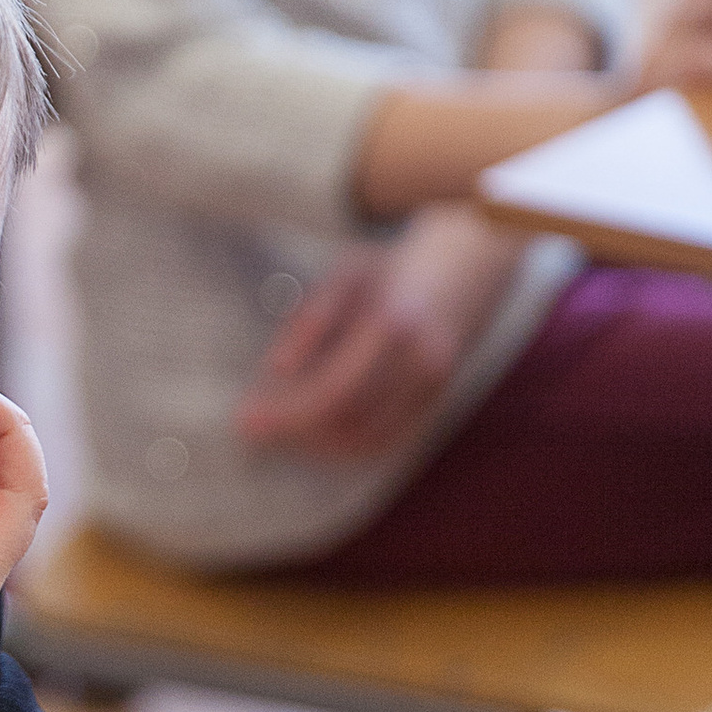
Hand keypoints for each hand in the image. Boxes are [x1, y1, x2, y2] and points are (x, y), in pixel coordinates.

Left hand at [236, 204, 520, 461]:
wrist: (466, 265)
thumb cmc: (392, 267)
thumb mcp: (345, 274)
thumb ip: (310, 320)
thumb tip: (277, 369)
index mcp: (392, 327)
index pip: (331, 392)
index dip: (286, 414)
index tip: (245, 419)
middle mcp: (418, 364)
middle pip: (346, 424)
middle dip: (293, 433)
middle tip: (252, 429)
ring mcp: (434, 387)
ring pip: (366, 441)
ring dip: (316, 445)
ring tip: (278, 432)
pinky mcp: (436, 401)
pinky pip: (387, 440)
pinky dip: (347, 446)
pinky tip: (315, 437)